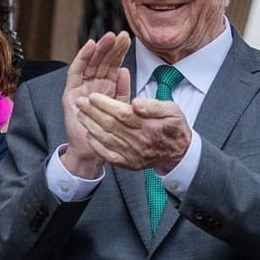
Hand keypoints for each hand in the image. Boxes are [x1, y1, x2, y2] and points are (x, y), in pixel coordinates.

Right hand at [59, 31, 130, 177]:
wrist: (92, 151)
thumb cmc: (107, 131)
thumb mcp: (120, 109)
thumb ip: (122, 90)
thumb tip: (125, 71)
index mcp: (106, 87)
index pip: (113, 65)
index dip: (120, 52)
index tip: (128, 39)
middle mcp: (93, 84)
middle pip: (103, 61)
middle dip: (111, 47)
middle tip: (121, 35)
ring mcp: (81, 87)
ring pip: (91, 63)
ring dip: (99, 49)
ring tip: (109, 37)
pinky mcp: (70, 93)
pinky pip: (76, 72)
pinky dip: (82, 58)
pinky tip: (90, 46)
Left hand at [77, 91, 191, 173]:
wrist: (179, 153)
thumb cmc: (174, 128)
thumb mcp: (172, 110)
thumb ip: (153, 105)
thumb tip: (135, 103)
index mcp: (148, 126)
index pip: (121, 114)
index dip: (105, 105)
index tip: (93, 97)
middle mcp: (139, 142)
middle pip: (110, 125)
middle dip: (92, 112)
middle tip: (80, 102)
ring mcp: (132, 154)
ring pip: (106, 139)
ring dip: (91, 126)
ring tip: (80, 114)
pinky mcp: (128, 163)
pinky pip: (108, 155)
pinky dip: (97, 145)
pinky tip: (89, 134)